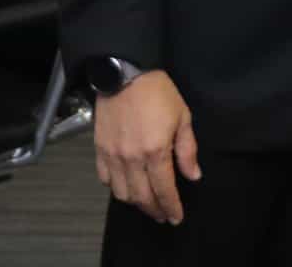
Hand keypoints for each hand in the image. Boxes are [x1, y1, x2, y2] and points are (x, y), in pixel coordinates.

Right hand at [94, 69, 200, 223]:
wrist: (126, 74)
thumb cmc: (158, 93)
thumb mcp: (183, 117)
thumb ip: (187, 150)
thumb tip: (193, 175)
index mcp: (155, 151)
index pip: (164, 189)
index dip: (171, 206)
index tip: (176, 217)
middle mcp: (132, 159)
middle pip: (142, 197)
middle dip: (154, 210)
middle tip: (163, 216)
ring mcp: (113, 156)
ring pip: (121, 193)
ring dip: (135, 203)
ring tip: (147, 203)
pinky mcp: (99, 150)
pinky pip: (105, 179)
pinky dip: (116, 188)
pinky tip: (126, 186)